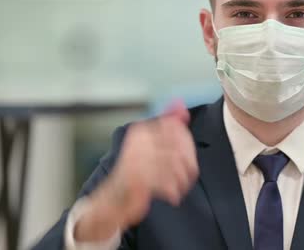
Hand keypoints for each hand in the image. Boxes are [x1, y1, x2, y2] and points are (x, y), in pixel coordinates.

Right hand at [74, 100, 198, 241]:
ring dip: (182, 180)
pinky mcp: (138, 181)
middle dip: (188, 163)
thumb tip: (181, 105)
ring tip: (181, 186)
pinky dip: (173, 191)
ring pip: (175, 166)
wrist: (113, 199)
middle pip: (178, 147)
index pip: (174, 127)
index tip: (189, 156)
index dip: (187, 142)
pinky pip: (166, 183)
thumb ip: (166, 124)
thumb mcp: (148, 144)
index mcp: (140, 131)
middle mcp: (138, 142)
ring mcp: (137, 161)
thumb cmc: (134, 171)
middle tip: (190, 174)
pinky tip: (173, 195)